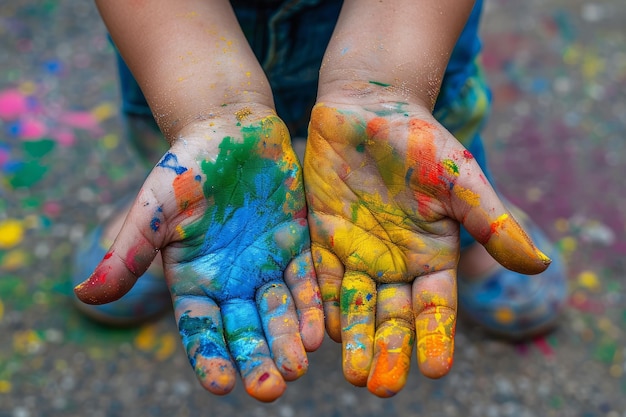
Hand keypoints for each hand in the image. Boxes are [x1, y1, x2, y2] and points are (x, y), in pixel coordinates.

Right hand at [75, 108, 323, 401]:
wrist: (231, 129)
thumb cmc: (186, 166)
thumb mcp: (156, 207)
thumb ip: (129, 250)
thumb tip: (84, 296)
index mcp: (194, 278)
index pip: (201, 329)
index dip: (209, 357)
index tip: (222, 385)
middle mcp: (232, 280)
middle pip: (245, 330)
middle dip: (257, 359)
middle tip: (270, 388)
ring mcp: (266, 265)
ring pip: (279, 312)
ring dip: (288, 340)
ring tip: (297, 366)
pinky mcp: (296, 245)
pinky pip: (307, 281)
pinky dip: (313, 306)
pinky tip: (320, 331)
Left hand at [304, 102, 549, 396]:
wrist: (368, 107)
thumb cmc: (420, 140)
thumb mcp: (459, 179)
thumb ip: (489, 221)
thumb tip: (538, 264)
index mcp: (431, 255)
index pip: (435, 307)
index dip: (435, 337)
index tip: (434, 369)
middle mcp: (394, 263)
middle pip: (393, 317)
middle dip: (388, 350)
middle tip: (381, 386)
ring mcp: (358, 253)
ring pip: (357, 306)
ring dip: (354, 339)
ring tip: (354, 374)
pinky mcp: (324, 239)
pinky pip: (322, 279)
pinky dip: (322, 305)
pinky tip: (319, 332)